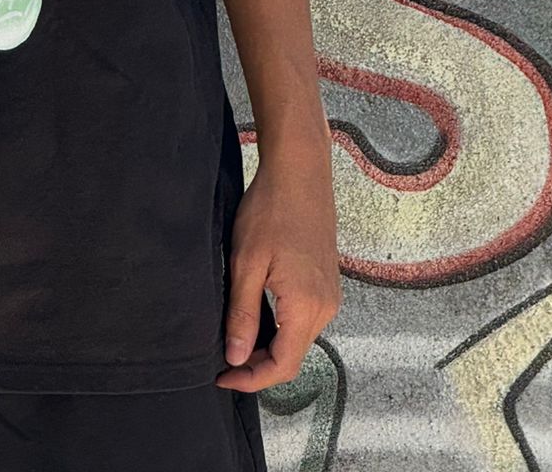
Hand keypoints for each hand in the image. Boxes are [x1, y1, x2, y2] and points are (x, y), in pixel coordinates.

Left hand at [215, 146, 341, 390]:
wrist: (300, 173)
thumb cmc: (271, 211)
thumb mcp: (247, 263)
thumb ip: (243, 314)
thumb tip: (237, 357)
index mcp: (306, 307)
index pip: (283, 366)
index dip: (251, 379)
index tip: (222, 376)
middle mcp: (325, 308)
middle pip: (293, 357)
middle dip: (258, 365)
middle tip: (223, 361)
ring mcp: (329, 296)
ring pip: (298, 340)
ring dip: (269, 347)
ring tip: (235, 339)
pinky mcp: (326, 284)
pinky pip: (303, 320)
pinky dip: (281, 329)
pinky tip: (256, 317)